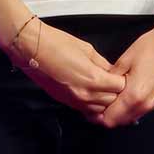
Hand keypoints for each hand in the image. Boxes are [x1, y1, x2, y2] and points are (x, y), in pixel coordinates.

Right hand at [2, 18, 127, 119]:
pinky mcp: (66, 102)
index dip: (123, 80)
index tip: (122, 75)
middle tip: (115, 82)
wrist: (30, 48)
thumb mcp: (86, 49)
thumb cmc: (55, 43)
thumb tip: (113, 72)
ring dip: (105, 101)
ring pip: (101, 110)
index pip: (121, 87)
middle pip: (113, 101)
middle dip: (116, 92)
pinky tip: (91, 94)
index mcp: (93, 78)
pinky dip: (93, 105)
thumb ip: (102, 64)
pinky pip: (87, 110)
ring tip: (104, 89)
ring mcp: (75, 101)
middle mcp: (86, 94)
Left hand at [98, 7, 153, 127]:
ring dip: (121, 111)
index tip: (90, 106)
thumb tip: (102, 87)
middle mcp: (147, 104)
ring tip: (111, 96)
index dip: (97, 115)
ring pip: (133, 116)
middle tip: (98, 102)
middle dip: (108, 115)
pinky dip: (133, 107)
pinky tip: (127, 93)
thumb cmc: (152, 47)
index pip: (111, 119)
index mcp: (135, 96)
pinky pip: (144, 109)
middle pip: (122, 121)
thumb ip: (112, 78)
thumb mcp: (125, 60)